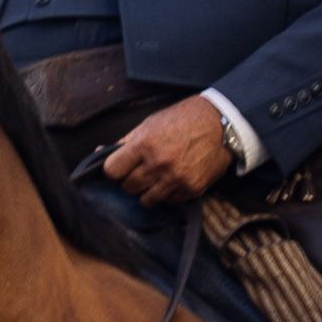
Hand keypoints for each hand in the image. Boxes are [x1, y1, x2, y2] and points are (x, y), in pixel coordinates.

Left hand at [102, 98, 236, 207]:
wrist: (222, 123)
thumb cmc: (183, 119)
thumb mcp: (151, 123)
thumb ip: (126, 141)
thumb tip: (99, 153)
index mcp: (144, 144)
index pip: (112, 171)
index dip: (114, 170)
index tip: (120, 167)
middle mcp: (159, 164)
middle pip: (128, 187)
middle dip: (131, 180)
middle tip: (141, 170)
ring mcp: (176, 179)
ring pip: (146, 200)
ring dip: (148, 190)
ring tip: (157, 177)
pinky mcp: (191, 189)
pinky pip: (169, 201)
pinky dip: (168, 193)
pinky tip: (174, 179)